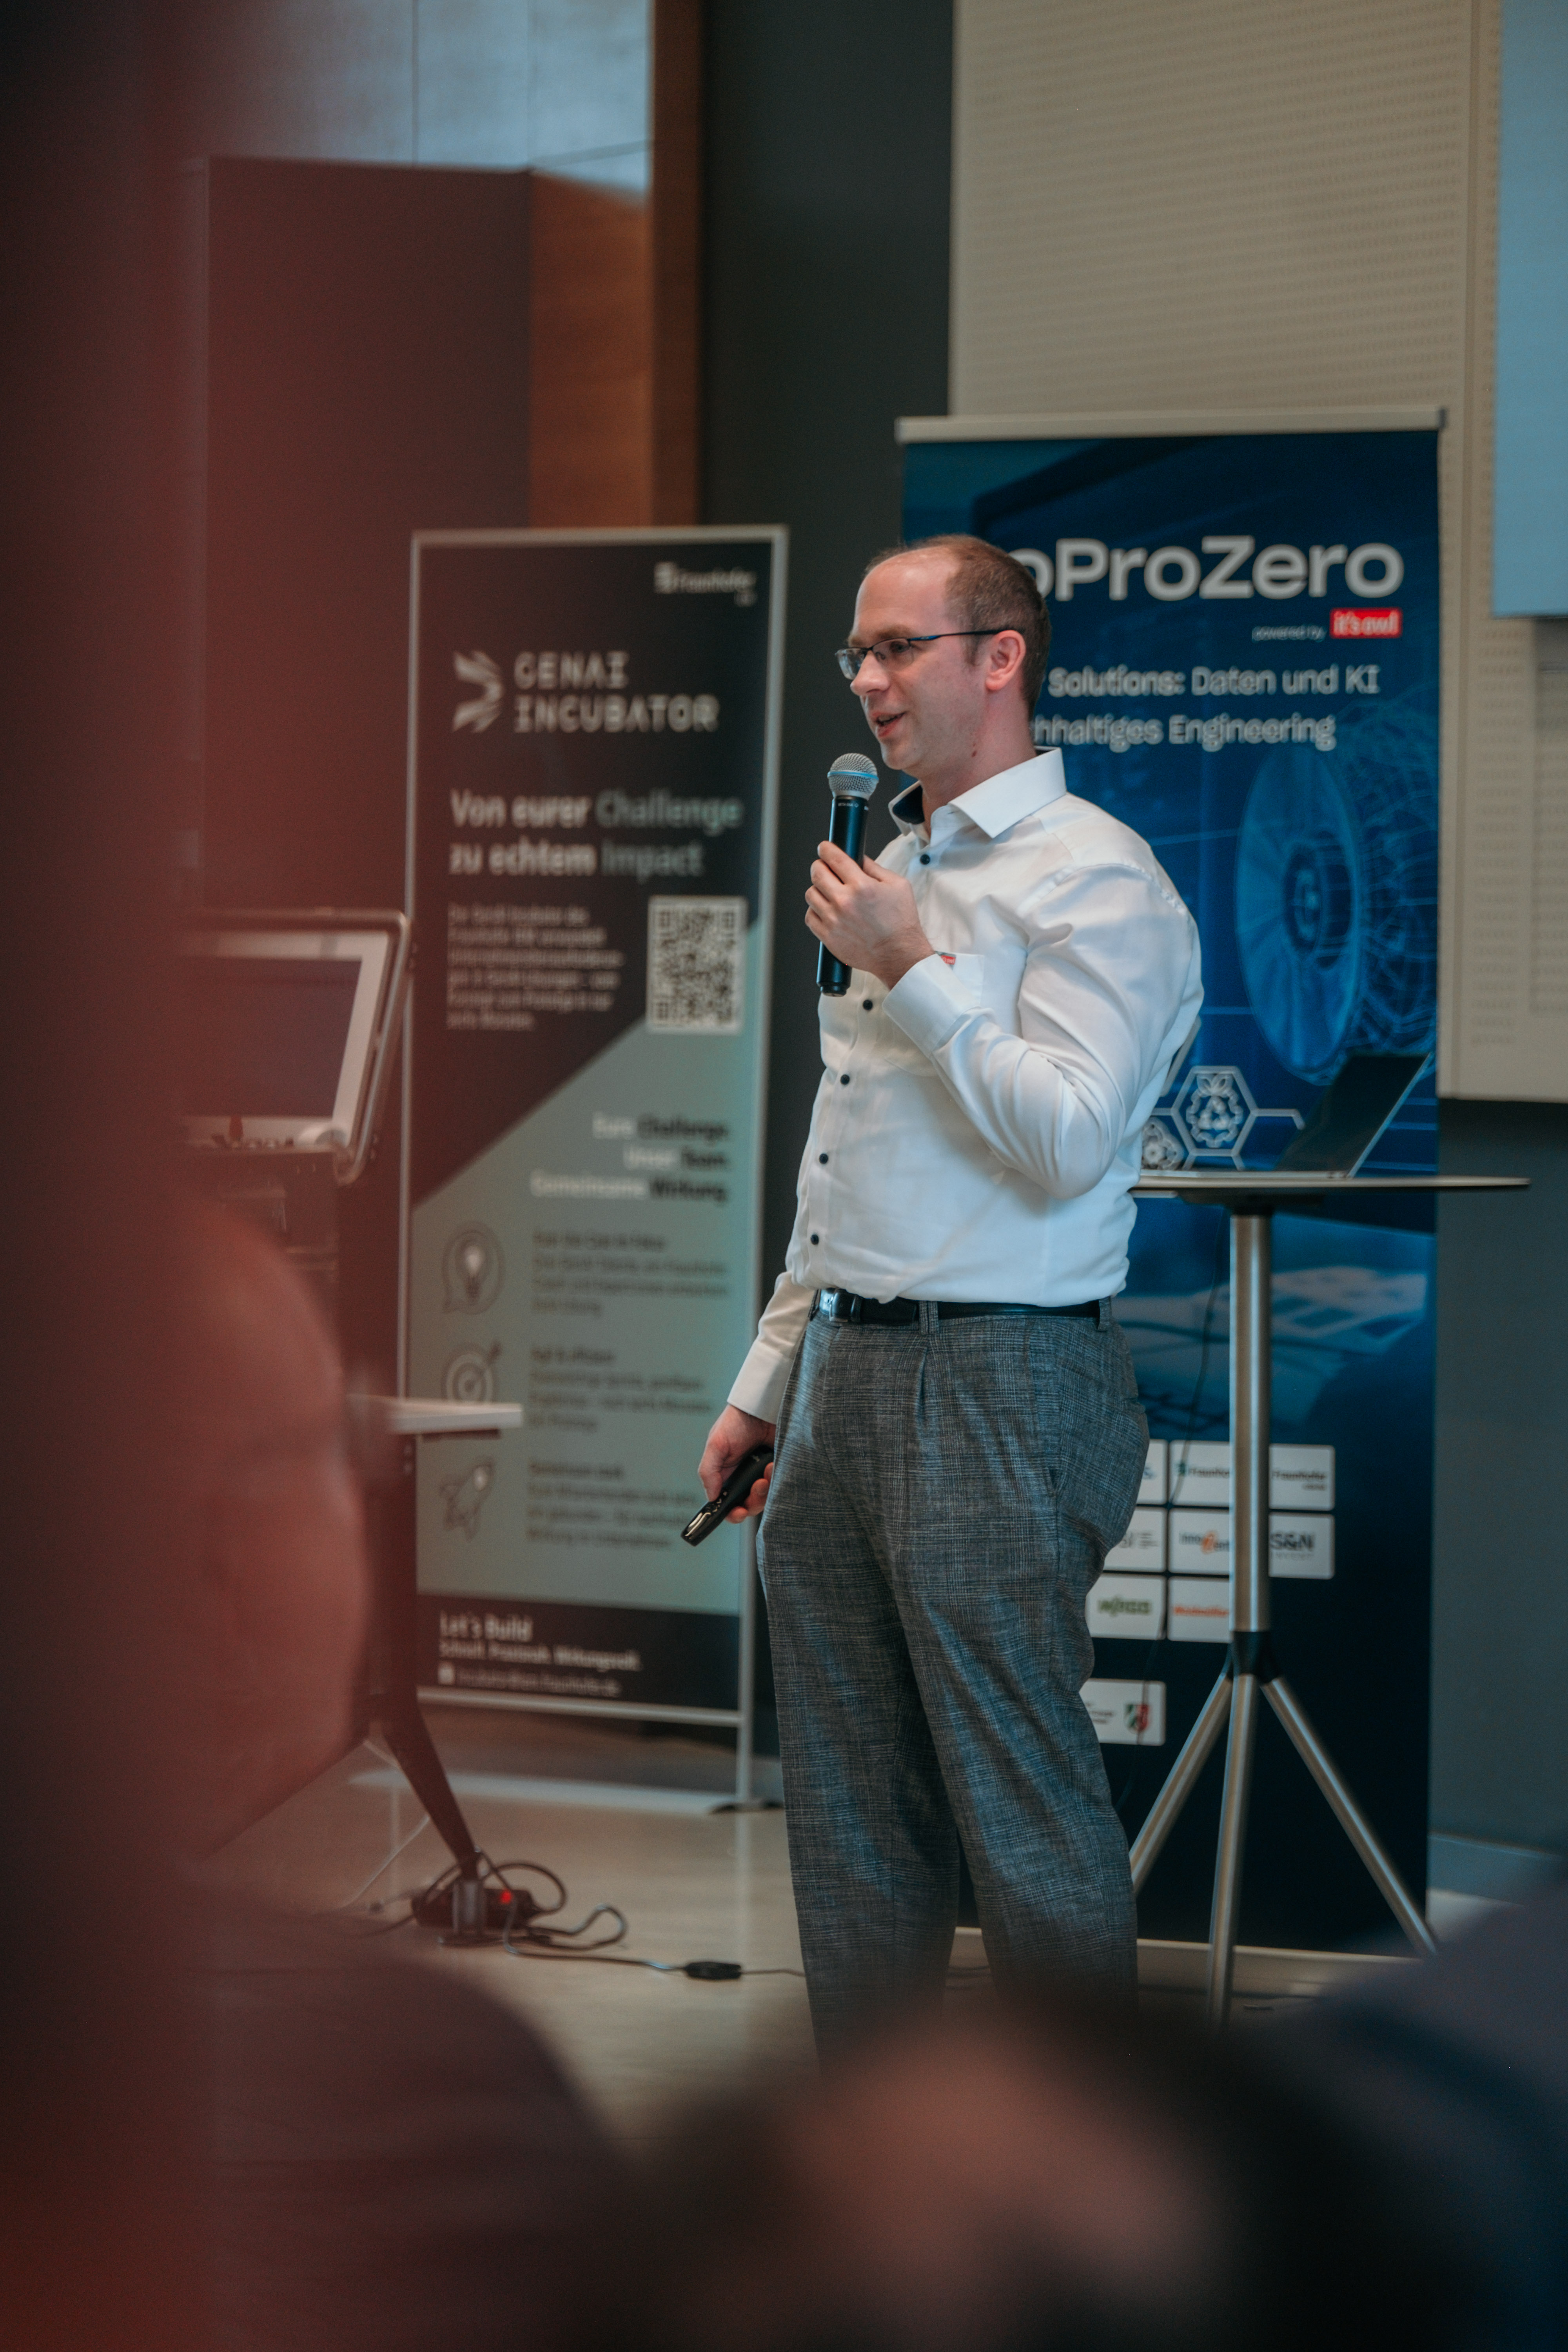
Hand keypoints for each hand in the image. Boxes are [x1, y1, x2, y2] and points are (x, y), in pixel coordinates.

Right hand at [698, 1404, 775, 1520]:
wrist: (763, 1404)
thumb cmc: (737, 1421)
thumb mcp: (716, 1443)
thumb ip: (709, 1471)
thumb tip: (711, 1497)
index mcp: (727, 1475)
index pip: (728, 1504)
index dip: (732, 1513)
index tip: (737, 1512)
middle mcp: (746, 1478)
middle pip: (749, 1505)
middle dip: (753, 1501)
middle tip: (757, 1485)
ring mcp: (764, 1475)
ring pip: (766, 1499)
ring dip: (766, 1489)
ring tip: (767, 1469)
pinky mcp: (781, 1470)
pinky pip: (781, 1486)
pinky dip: (777, 1480)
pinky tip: (774, 1465)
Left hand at [805, 842, 931, 989]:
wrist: (898, 954)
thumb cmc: (901, 922)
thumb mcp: (898, 885)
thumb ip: (875, 868)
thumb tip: (857, 858)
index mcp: (862, 886)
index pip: (834, 858)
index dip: (826, 849)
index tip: (824, 848)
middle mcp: (844, 902)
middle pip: (817, 873)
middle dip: (820, 866)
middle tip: (825, 868)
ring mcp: (833, 920)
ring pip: (811, 894)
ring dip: (818, 889)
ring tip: (829, 892)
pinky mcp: (828, 936)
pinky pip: (810, 917)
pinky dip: (816, 911)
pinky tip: (828, 911)